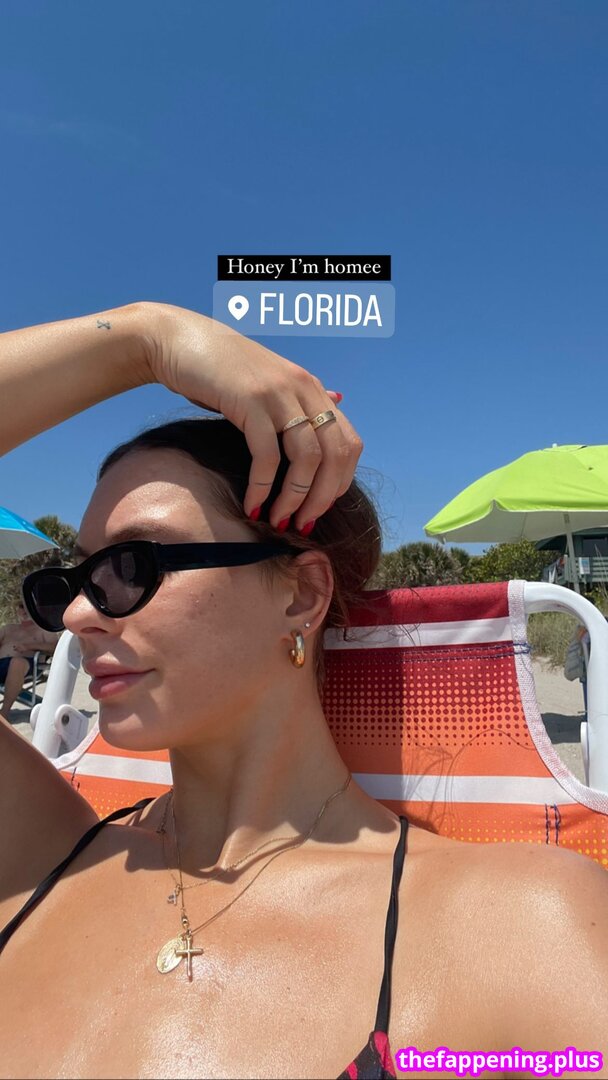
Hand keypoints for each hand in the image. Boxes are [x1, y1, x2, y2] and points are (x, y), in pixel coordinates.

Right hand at [139, 303, 361, 529]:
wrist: (177, 340)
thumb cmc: (219, 369)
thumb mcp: (268, 381)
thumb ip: (301, 398)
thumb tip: (338, 401)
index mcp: (312, 389)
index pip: (349, 443)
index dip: (340, 482)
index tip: (318, 507)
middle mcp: (304, 389)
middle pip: (335, 455)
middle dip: (321, 497)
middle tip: (302, 524)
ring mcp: (278, 394)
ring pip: (307, 457)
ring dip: (295, 498)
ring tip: (278, 521)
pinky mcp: (249, 401)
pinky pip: (267, 455)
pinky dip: (262, 487)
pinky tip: (251, 505)